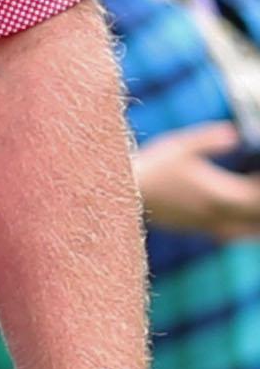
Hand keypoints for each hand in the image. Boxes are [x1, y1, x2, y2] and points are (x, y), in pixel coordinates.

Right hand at [133, 119, 259, 238]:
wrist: (122, 194)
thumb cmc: (152, 166)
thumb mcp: (180, 145)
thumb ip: (209, 139)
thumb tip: (236, 133)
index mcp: (217, 193)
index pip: (256, 197)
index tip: (259, 172)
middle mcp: (215, 213)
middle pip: (253, 216)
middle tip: (257, 188)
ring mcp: (205, 224)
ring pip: (244, 231)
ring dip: (256, 224)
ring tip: (257, 213)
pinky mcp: (195, 228)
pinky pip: (228, 235)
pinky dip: (243, 231)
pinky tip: (243, 224)